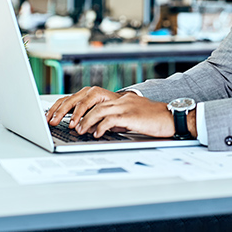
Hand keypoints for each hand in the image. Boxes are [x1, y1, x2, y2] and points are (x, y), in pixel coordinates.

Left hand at [46, 87, 177, 138]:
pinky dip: (101, 126)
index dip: (73, 105)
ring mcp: (125, 106)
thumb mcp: (131, 117)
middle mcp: (120, 99)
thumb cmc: (153, 120)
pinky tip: (95, 134)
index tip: (60, 115)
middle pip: (90, 100)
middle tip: (62, 123)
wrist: (172, 118)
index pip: (89, 97)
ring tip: (78, 130)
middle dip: (73, 111)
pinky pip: (111, 119)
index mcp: (118, 99)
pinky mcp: (131, 115)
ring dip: (85, 121)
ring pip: (98, 109)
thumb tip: (96, 127)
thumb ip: (115, 119)